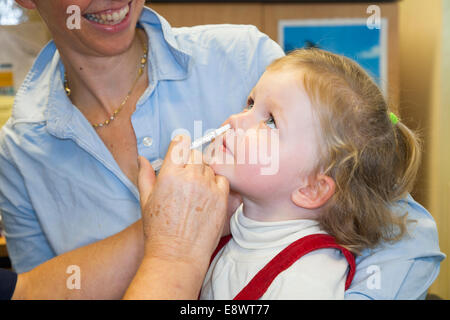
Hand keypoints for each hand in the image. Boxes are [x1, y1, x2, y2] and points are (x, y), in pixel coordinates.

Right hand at [137, 135, 229, 268]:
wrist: (177, 255)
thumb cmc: (159, 230)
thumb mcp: (145, 200)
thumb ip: (145, 175)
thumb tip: (141, 159)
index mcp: (170, 174)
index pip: (181, 143)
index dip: (180, 146)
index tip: (180, 151)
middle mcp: (190, 176)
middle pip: (196, 153)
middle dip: (190, 161)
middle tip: (185, 177)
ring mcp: (208, 187)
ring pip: (209, 166)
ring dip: (203, 173)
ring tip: (194, 191)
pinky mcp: (222, 198)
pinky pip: (222, 180)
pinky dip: (216, 184)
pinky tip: (206, 197)